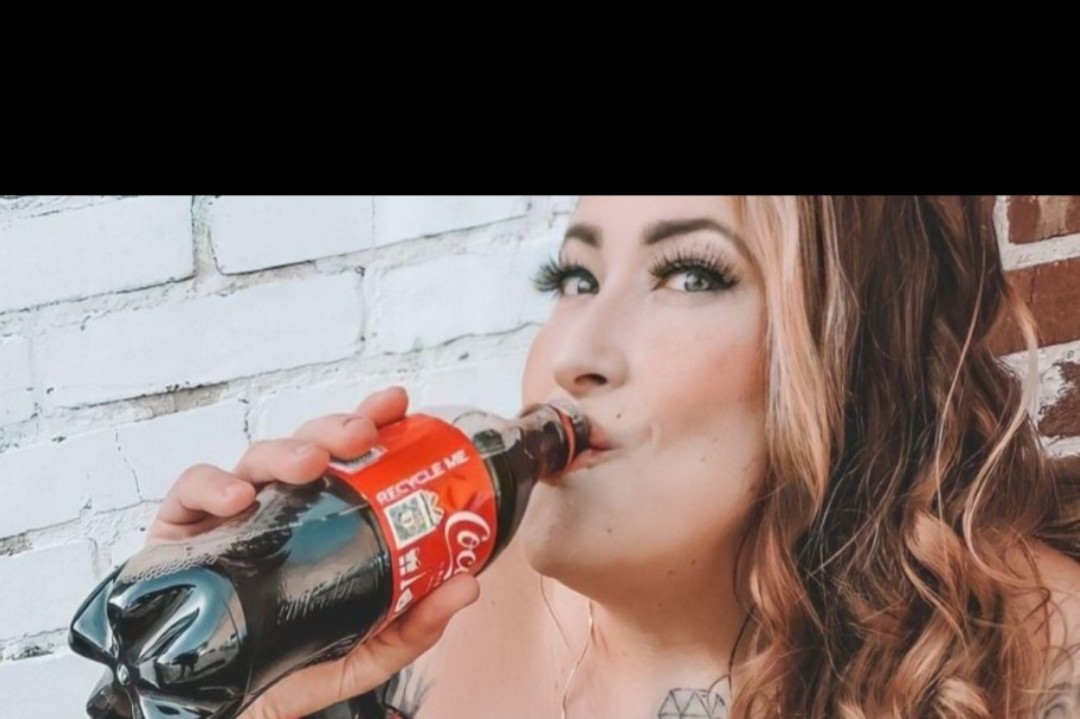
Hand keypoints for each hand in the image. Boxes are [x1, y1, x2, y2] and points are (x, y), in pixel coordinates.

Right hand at [147, 386, 480, 718]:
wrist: (222, 714)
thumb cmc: (287, 673)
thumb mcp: (362, 653)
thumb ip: (413, 626)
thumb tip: (468, 586)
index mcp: (322, 523)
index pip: (348, 459)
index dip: (371, 421)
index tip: (397, 404)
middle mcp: (278, 510)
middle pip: (306, 446)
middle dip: (336, 428)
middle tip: (361, 436)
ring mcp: (228, 519)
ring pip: (255, 459)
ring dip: (285, 451)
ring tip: (310, 465)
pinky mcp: (178, 536)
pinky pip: (190, 492)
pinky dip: (212, 485)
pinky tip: (237, 499)